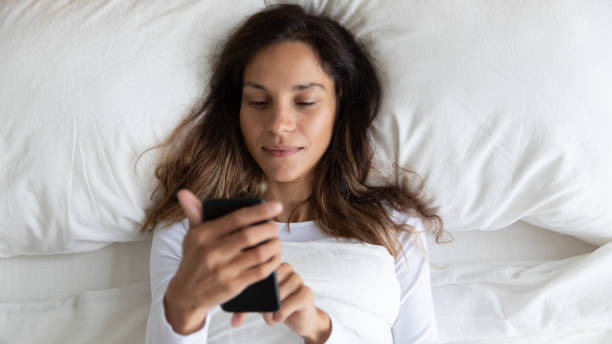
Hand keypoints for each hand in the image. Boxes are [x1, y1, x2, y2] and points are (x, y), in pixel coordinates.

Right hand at [164, 189, 282, 333]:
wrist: (186, 294)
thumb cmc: (193, 260)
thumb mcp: (191, 236)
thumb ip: (194, 213)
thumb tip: (183, 192)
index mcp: (204, 235)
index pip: (237, 218)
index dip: (260, 211)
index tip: (276, 206)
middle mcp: (212, 252)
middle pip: (250, 235)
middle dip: (269, 228)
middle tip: (275, 226)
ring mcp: (223, 270)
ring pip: (259, 253)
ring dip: (274, 246)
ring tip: (277, 241)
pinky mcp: (233, 285)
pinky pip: (260, 271)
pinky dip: (272, 263)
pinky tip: (275, 257)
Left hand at [231, 263, 331, 342]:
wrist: (300, 318)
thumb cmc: (278, 306)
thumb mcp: (259, 304)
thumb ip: (245, 308)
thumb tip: (234, 321)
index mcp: (273, 266)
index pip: (259, 269)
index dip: (253, 285)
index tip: (251, 300)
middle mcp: (287, 269)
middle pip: (268, 282)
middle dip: (263, 301)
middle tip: (263, 312)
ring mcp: (297, 279)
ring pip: (277, 294)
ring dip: (271, 311)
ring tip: (271, 317)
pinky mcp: (306, 292)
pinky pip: (287, 304)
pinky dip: (280, 315)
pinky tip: (280, 318)